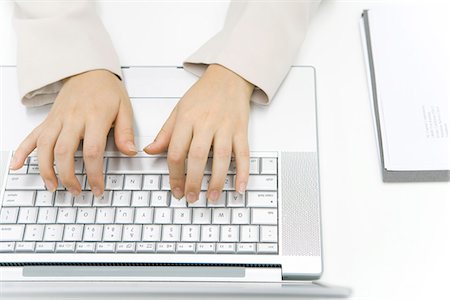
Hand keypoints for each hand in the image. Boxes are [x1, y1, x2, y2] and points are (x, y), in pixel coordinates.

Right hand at [9, 70, 135, 195]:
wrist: (88, 70)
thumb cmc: (107, 90)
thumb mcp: (124, 108)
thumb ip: (126, 132)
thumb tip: (130, 152)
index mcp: (95, 117)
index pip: (92, 151)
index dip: (94, 174)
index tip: (98, 189)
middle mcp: (73, 118)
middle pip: (64, 152)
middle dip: (68, 176)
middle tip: (76, 192)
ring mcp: (58, 119)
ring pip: (46, 146)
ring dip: (46, 169)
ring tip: (52, 187)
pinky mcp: (49, 119)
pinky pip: (32, 135)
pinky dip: (22, 151)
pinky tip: (16, 165)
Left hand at [144, 64, 254, 202]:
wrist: (228, 77)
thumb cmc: (203, 94)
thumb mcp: (179, 109)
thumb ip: (166, 132)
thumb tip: (150, 150)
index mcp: (187, 119)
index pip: (176, 151)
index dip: (174, 174)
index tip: (175, 189)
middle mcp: (206, 123)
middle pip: (197, 156)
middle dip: (193, 181)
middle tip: (191, 198)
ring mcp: (226, 127)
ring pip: (221, 157)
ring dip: (216, 180)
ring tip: (211, 197)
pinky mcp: (241, 130)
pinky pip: (244, 153)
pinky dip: (243, 172)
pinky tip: (240, 187)